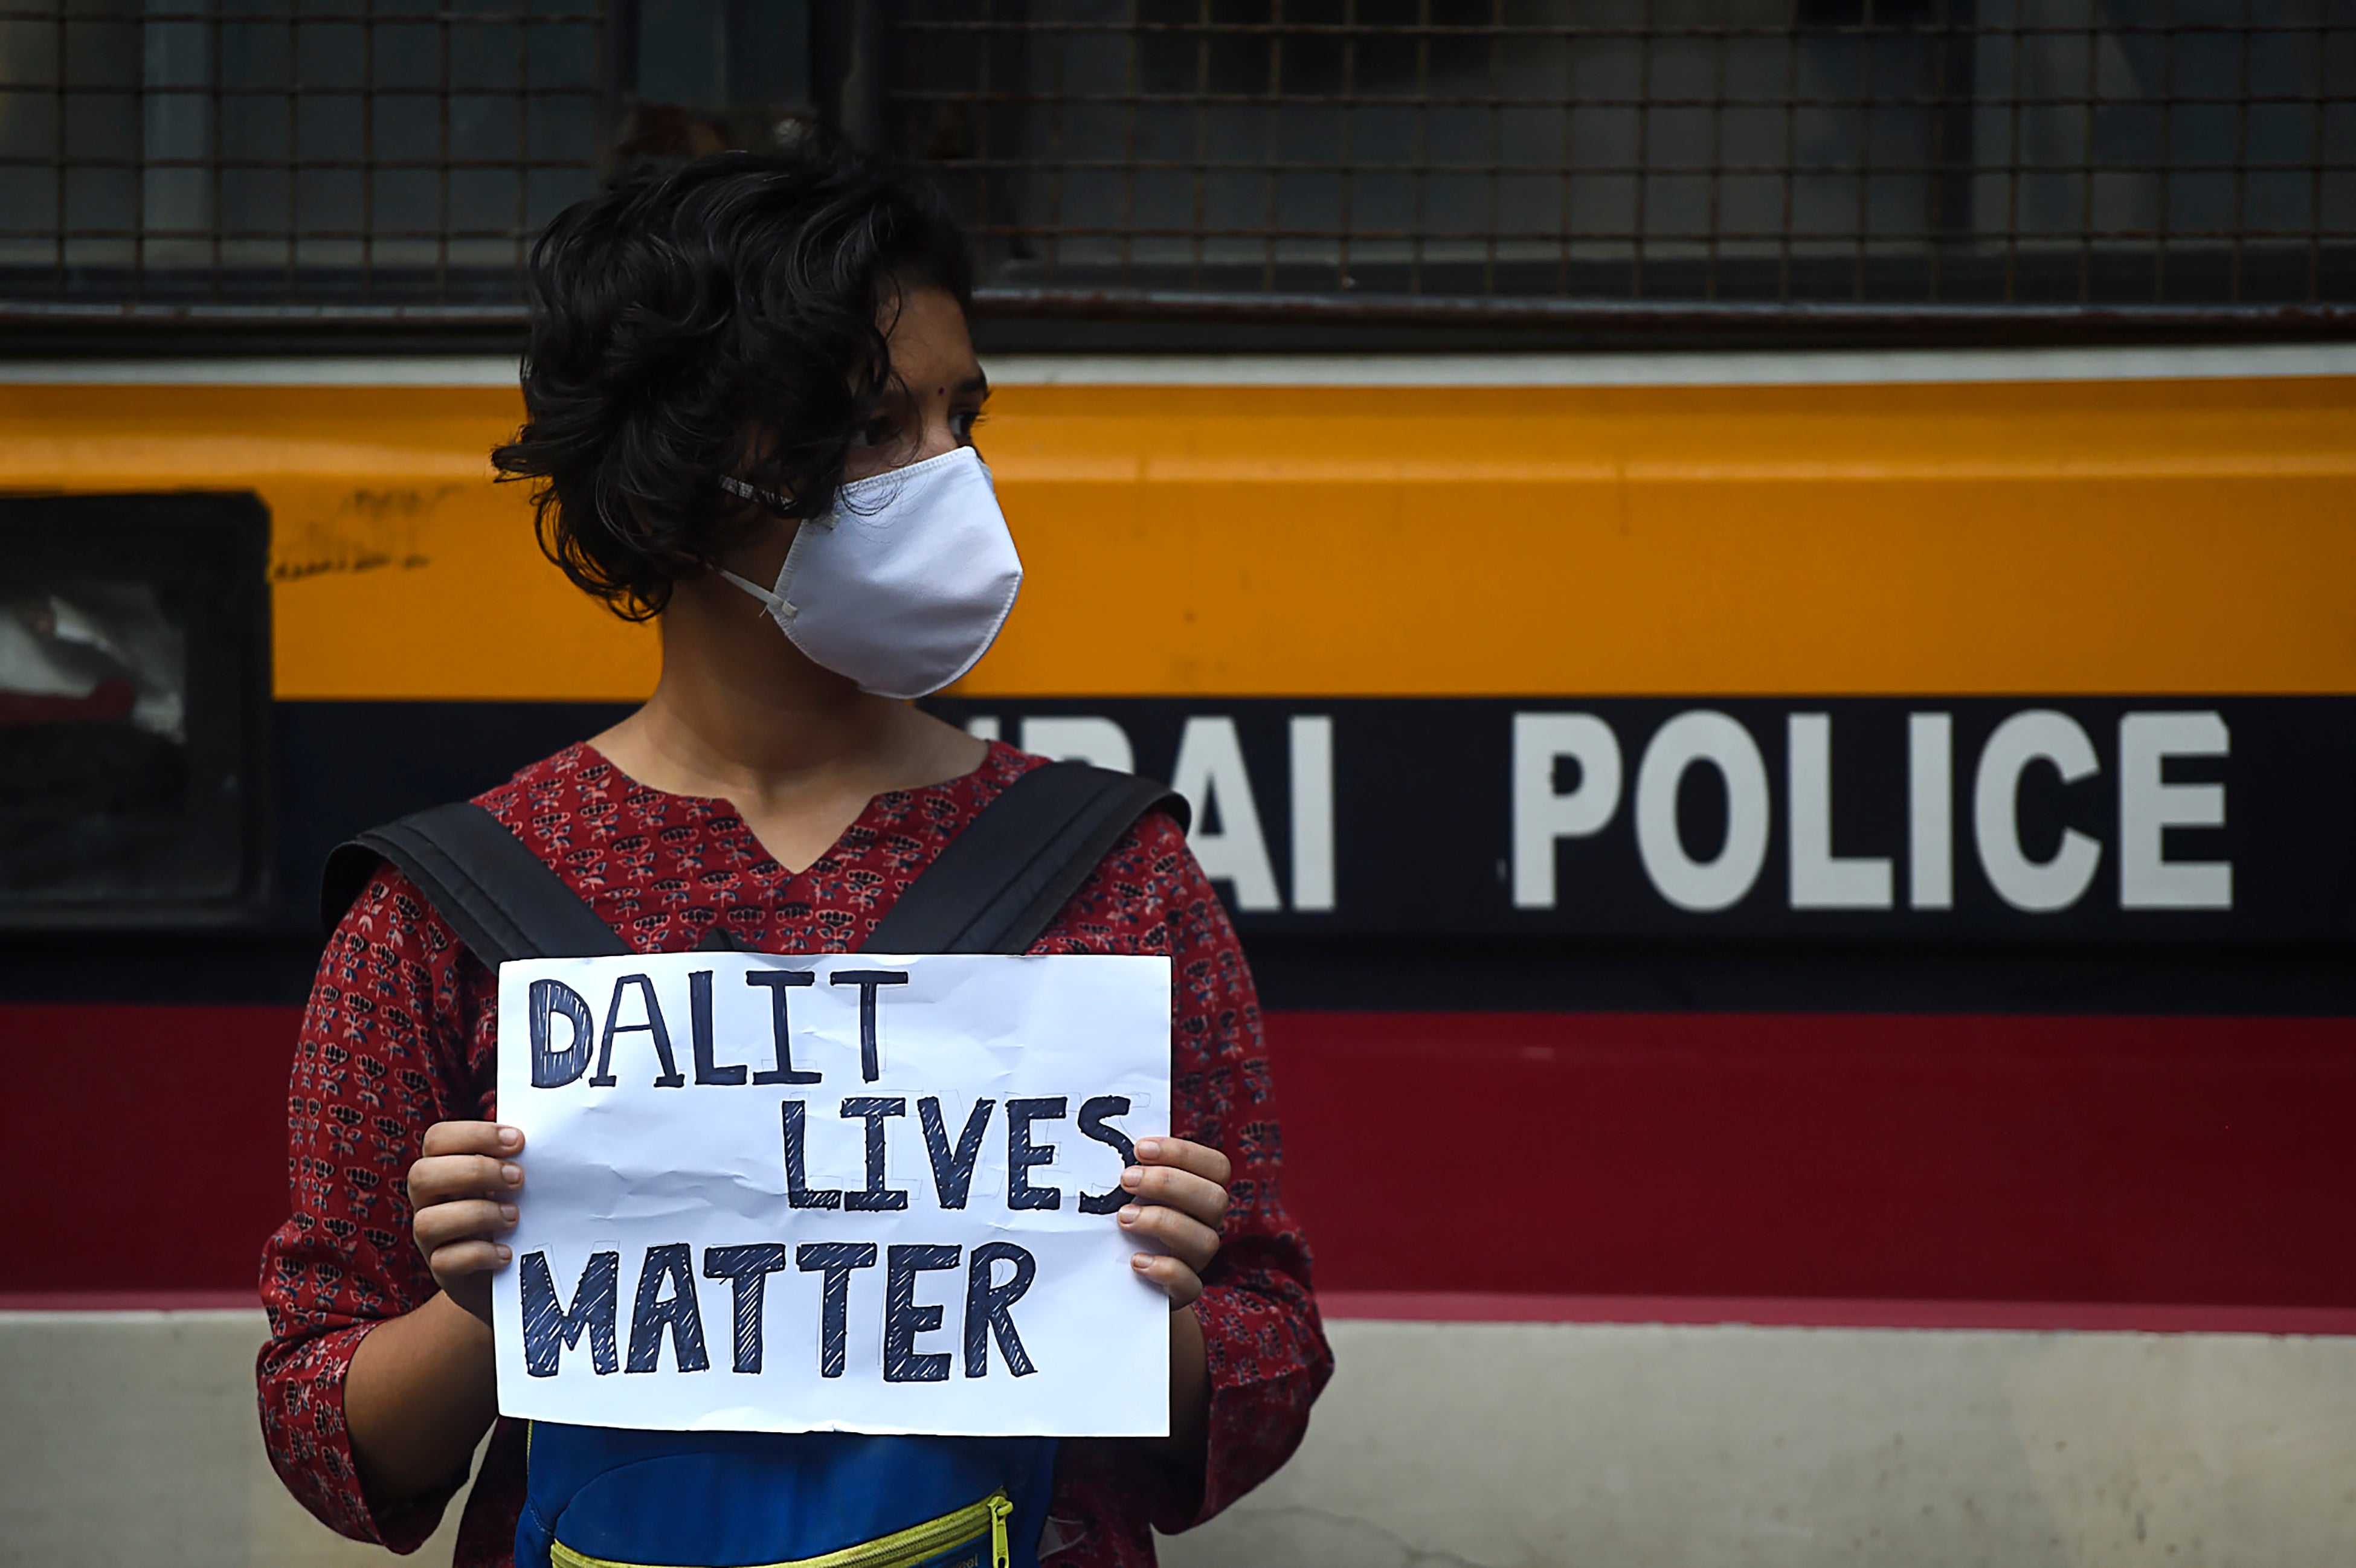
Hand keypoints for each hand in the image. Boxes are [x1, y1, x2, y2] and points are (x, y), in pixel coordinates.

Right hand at [405, 1121, 523, 1326]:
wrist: (515, 1271)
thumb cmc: (517, 1212)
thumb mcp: (516, 1182)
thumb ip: (521, 1159)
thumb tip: (554, 1137)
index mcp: (445, 1168)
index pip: (438, 1138)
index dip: (475, 1134)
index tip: (518, 1141)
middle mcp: (430, 1200)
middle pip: (422, 1174)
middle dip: (474, 1171)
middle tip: (518, 1179)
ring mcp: (431, 1238)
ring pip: (427, 1221)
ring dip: (478, 1214)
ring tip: (514, 1216)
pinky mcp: (443, 1271)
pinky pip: (445, 1262)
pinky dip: (480, 1254)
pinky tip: (507, 1252)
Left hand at [1117, 1137, 1229, 1310]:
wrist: (1116, 1276)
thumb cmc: (1124, 1218)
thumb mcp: (1131, 1193)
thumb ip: (1135, 1171)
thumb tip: (1110, 1146)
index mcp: (1201, 1192)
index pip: (1216, 1167)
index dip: (1184, 1153)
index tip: (1141, 1148)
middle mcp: (1206, 1224)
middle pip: (1215, 1200)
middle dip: (1169, 1184)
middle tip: (1127, 1179)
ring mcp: (1196, 1259)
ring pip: (1206, 1241)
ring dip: (1163, 1222)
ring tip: (1123, 1218)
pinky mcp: (1181, 1290)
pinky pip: (1189, 1284)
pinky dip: (1164, 1269)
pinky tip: (1135, 1260)